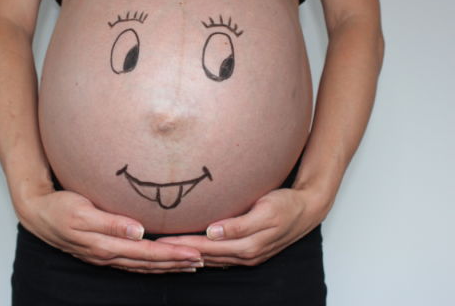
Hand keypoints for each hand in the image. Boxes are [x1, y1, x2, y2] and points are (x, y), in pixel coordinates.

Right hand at [16, 189, 202, 272]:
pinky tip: (159, 263)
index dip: (171, 255)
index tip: (194, 254)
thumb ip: (111, 222)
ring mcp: (105, 255)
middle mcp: (107, 254)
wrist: (38, 213)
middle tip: (200, 262)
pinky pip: (132, 262)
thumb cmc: (60, 208)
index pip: (146, 253)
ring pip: (142, 265)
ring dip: (166, 266)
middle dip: (175, 263)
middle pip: (148, 263)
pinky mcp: (102, 251)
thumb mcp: (83, 212)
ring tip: (188, 265)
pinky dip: (150, 264)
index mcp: (105, 245)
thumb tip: (138, 230)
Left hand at [156, 187, 326, 266]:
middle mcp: (245, 254)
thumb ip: (239, 224)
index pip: (206, 247)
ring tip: (169, 251)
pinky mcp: (249, 251)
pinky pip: (221, 257)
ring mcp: (248, 255)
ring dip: (190, 256)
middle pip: (205, 255)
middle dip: (181, 251)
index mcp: (247, 245)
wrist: (308, 208)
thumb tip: (213, 232)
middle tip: (157, 246)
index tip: (162, 239)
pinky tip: (194, 253)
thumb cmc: (286, 205)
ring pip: (212, 259)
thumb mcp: (265, 210)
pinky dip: (205, 256)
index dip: (183, 243)